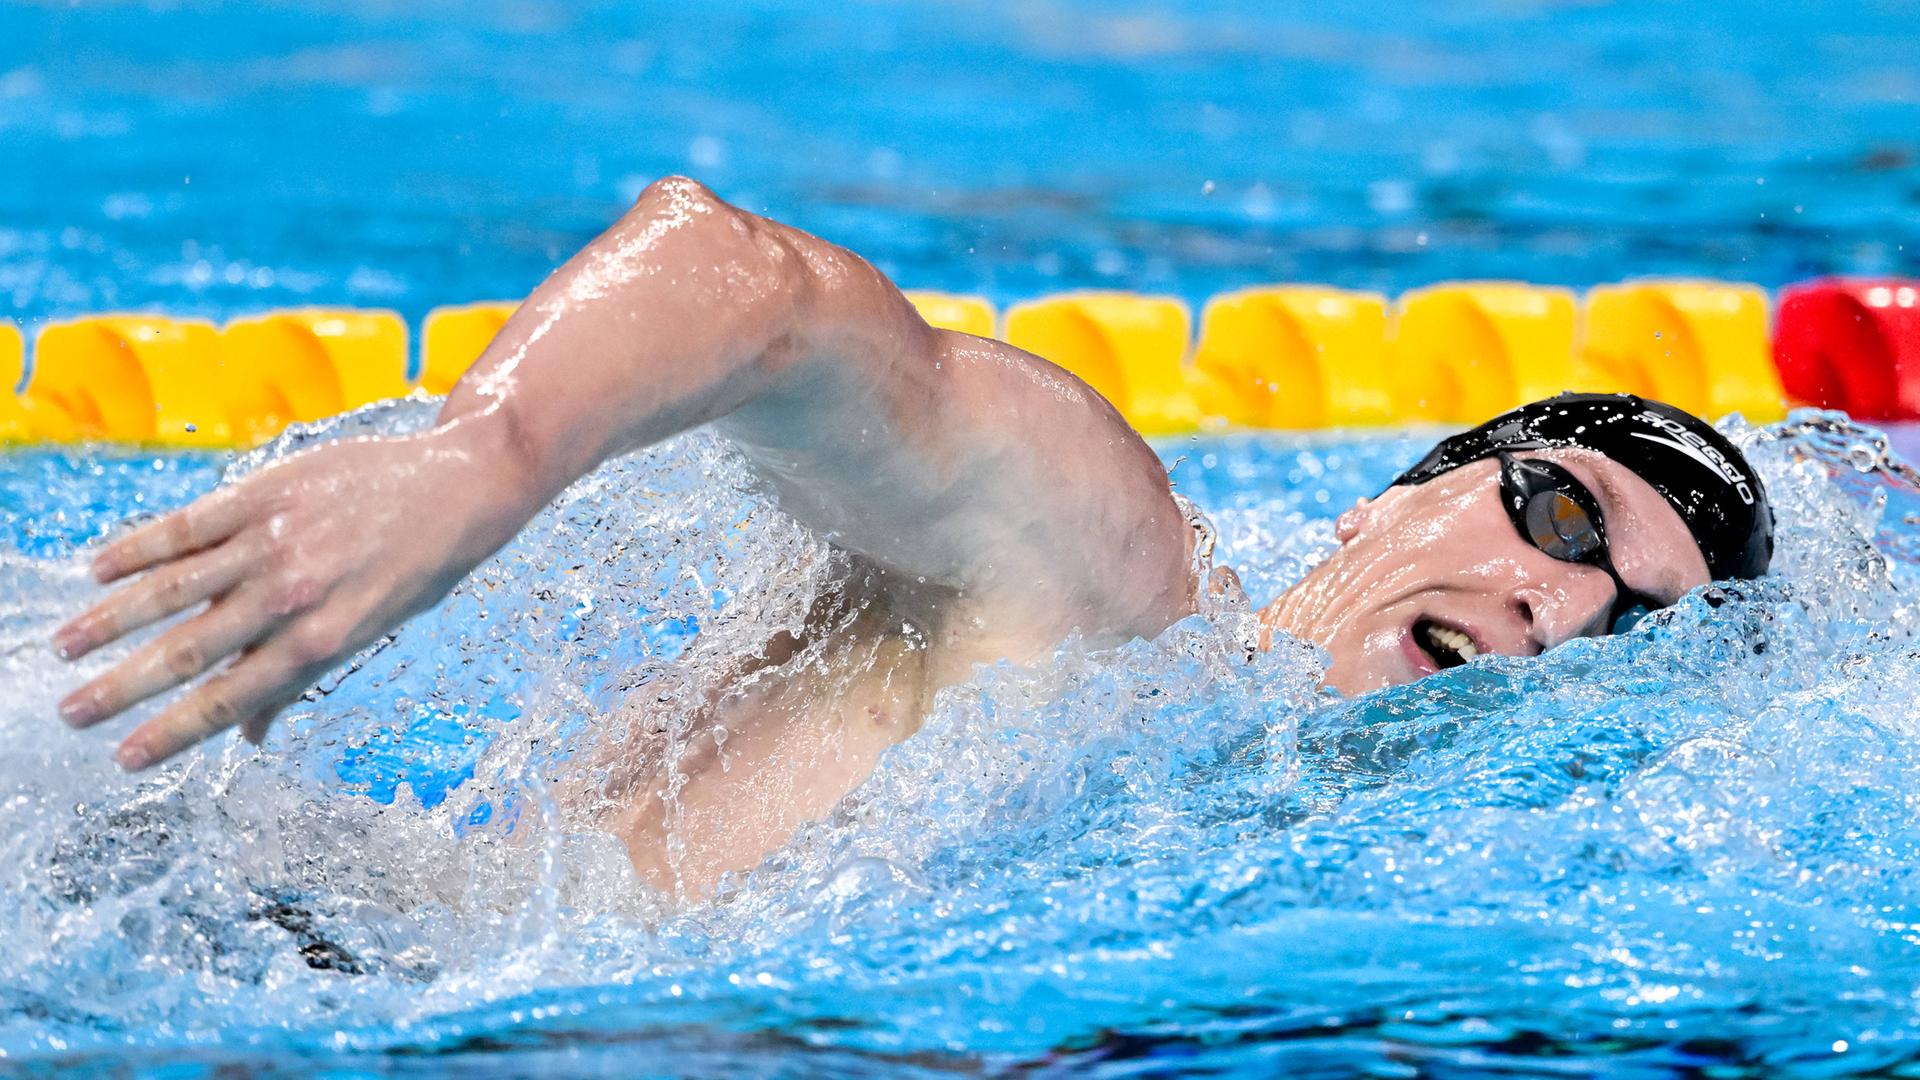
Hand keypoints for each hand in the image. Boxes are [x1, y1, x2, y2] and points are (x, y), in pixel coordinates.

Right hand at [51, 416, 540, 769]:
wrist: (461, 487)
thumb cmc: (416, 568)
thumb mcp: (372, 631)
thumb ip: (303, 677)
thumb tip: (251, 735)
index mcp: (321, 641)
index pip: (229, 698)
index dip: (172, 732)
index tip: (125, 757)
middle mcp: (293, 596)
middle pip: (189, 651)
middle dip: (123, 687)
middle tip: (72, 712)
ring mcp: (276, 540)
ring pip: (172, 587)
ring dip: (111, 619)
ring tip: (65, 646)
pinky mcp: (267, 491)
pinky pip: (188, 524)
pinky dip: (138, 547)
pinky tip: (97, 568)